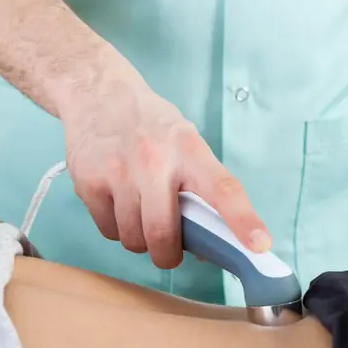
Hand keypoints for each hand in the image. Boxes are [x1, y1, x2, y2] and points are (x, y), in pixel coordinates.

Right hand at [62, 72, 271, 269]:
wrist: (97, 93)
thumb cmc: (149, 125)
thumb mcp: (184, 141)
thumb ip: (198, 186)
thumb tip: (206, 244)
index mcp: (189, 150)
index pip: (223, 188)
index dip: (243, 220)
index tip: (259, 245)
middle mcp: (154, 161)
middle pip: (163, 234)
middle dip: (167, 254)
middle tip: (168, 249)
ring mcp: (118, 173)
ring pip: (133, 239)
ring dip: (139, 238)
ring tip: (139, 212)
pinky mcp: (89, 183)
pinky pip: (108, 231)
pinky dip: (116, 227)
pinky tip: (117, 202)